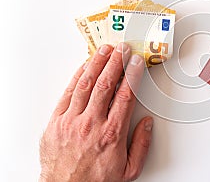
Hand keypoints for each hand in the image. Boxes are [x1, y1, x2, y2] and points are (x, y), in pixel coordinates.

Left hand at [40, 43, 152, 181]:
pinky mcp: (56, 122)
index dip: (132, 74)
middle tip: (122, 48)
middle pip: (106, 84)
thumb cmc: (96, 181)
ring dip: (96, 64)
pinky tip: (84, 67)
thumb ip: (142, 144)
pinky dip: (76, 77)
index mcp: (112, 133)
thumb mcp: (129, 169)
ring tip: (104, 50)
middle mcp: (92, 124)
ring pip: (85, 84)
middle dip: (116, 62)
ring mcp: (71, 121)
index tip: (136, 62)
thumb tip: (147, 123)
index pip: (126, 95)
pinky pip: (67, 93)